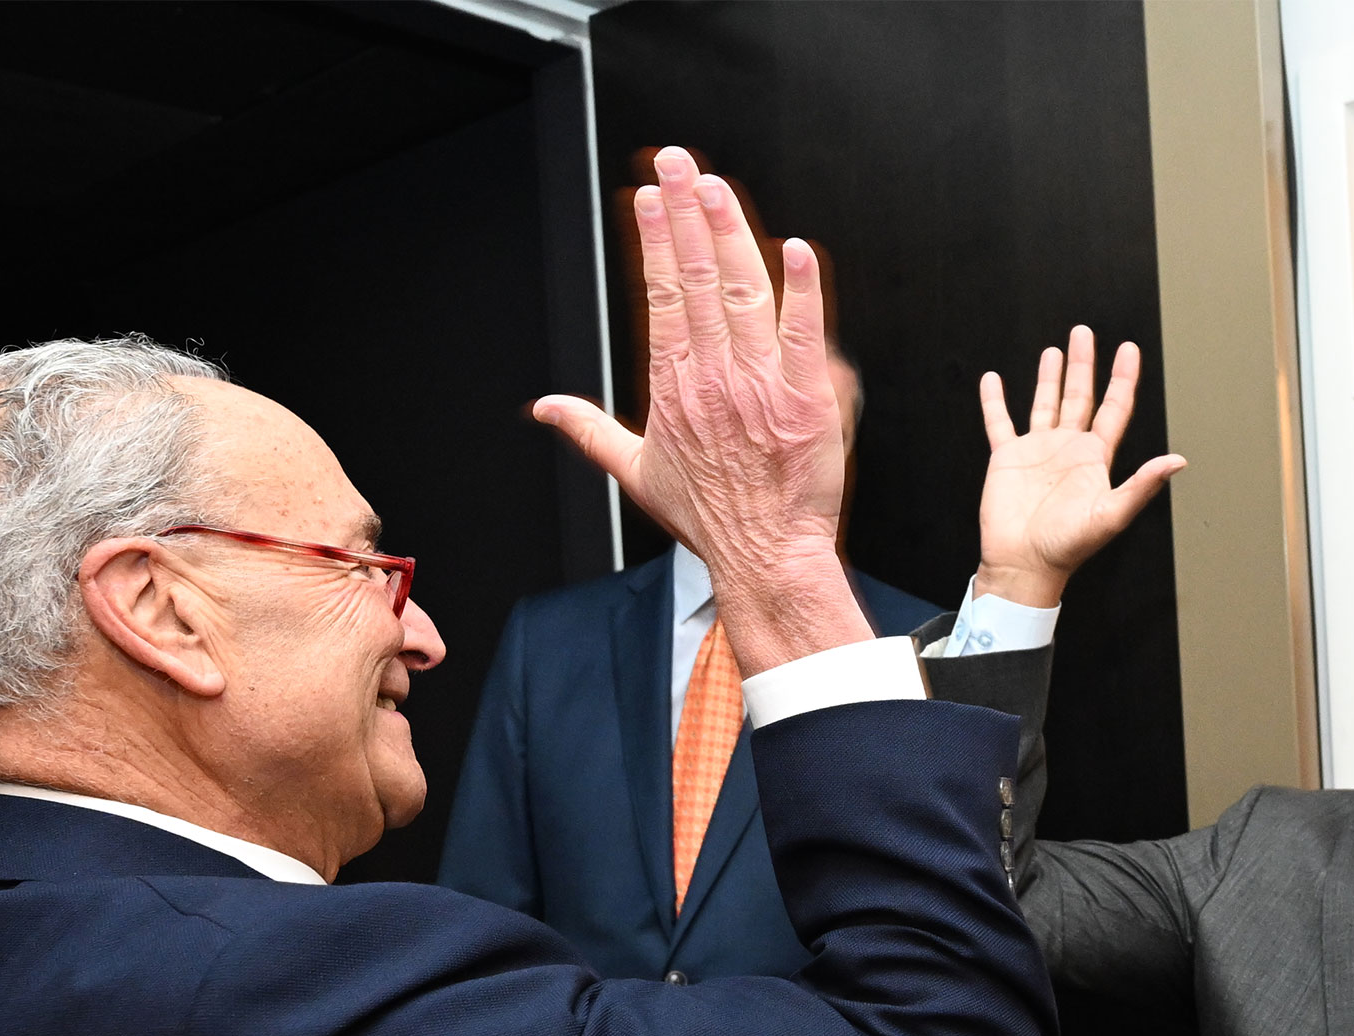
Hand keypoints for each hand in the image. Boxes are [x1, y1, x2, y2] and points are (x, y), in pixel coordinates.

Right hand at [534, 148, 866, 670]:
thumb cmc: (711, 518)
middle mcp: (714, 377)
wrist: (765, 555)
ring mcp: (762, 386)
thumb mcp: (636, 473)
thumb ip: (588, 430)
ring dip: (731, 234)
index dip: (656, 240)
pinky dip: (803, 293)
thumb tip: (545, 408)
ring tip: (717, 187)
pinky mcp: (808, 401)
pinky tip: (796, 251)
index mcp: (674, 385)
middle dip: (686, 213)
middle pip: (696, 278)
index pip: (660, 294)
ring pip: (743, 293)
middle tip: (677, 163)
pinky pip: (806, 336)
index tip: (650, 197)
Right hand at [974, 326, 1185, 608]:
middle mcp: (1068, 450)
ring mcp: (1038, 451)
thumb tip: (1178, 461)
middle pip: (1080, 397)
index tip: (1129, 351)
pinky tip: (993, 381)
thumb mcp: (1111, 515)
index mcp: (1094, 459)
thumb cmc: (1067, 547)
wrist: (1024, 563)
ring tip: (1055, 350)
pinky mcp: (1008, 458)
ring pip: (1045, 403)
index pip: (1114, 410)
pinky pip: (1000, 422)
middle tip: (1085, 334)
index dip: (1122, 380)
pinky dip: (995, 402)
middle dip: (1084, 365)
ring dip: (1050, 377)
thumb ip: (1142, 485)